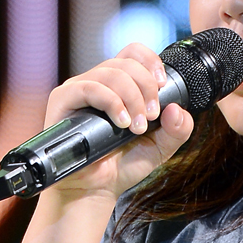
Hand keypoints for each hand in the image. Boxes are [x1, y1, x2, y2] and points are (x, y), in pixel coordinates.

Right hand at [43, 43, 193, 200]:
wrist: (96, 189)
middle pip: (127, 62)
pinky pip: (90, 87)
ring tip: (136, 127)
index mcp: (121, 85)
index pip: (133, 52)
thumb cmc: (123, 165)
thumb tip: (177, 108)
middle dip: (146, 88)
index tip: (163, 85)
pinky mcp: (64, 99)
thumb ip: (178, 129)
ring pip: (112, 72)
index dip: (151, 61)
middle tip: (151, 117)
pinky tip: (122, 122)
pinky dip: (112, 103)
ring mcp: (80, 88)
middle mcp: (99, 81)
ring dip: (132, 98)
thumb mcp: (161, 147)